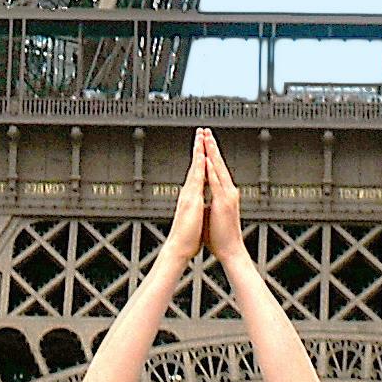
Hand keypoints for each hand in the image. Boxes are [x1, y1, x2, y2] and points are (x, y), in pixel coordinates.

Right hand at [160, 139, 210, 267]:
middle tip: (200, 132)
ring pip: (195, 168)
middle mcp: (188, 193)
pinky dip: (199, 167)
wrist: (178, 248)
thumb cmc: (186, 238)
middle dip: (198, 149)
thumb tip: (196, 205)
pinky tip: (202, 157)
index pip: (196, 174)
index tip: (202, 147)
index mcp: (190, 197)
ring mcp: (189, 195)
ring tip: (201, 136)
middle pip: (194, 166)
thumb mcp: (192, 218)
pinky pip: (197, 179)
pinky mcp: (191, 200)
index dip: (199, 159)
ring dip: (198, 152)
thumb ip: (194, 208)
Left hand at [199, 127, 246, 263]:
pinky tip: (208, 161)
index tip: (204, 141)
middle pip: (218, 164)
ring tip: (207, 139)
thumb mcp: (213, 213)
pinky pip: (217, 183)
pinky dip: (212, 171)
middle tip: (205, 131)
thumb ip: (210, 201)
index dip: (210, 154)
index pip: (215, 169)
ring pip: (218, 170)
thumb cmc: (221, 235)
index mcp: (223, 193)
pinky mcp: (224, 203)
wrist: (231, 249)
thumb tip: (204, 197)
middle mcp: (227, 191)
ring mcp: (227, 196)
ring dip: (212, 154)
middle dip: (211, 147)